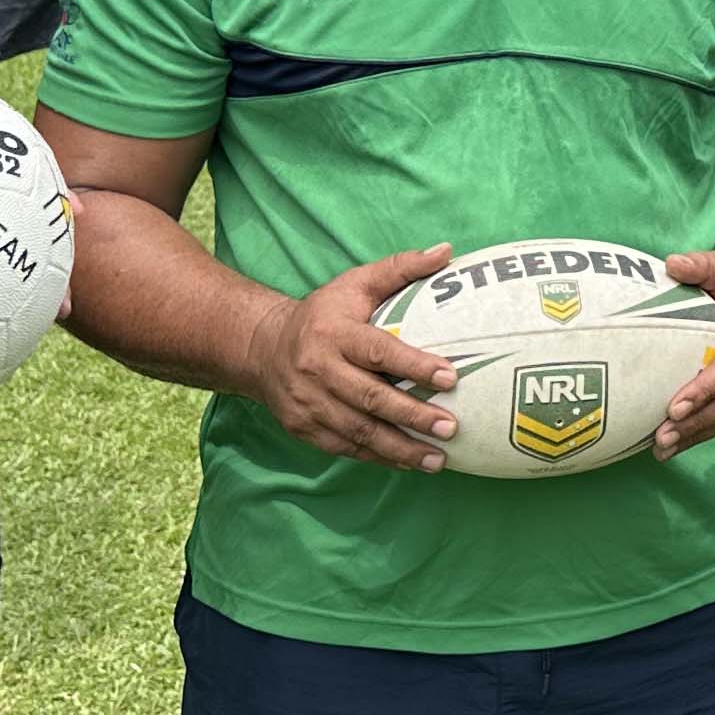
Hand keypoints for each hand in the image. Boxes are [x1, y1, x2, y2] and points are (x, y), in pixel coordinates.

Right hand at [240, 244, 464, 470]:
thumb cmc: (324, 314)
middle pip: (371, 398)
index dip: (414, 366)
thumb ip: (400, 268)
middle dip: (413, 416)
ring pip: (359, 431)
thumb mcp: (355, 284)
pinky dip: (379, 457)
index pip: (378, 351)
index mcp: (334, 333)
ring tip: (439, 457)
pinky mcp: (304, 427)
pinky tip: (410, 462)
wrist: (263, 348)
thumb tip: (447, 251)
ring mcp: (309, 403)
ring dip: (401, 448)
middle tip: (451, 427)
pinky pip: (346, 447)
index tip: (450, 377)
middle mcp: (318, 370)